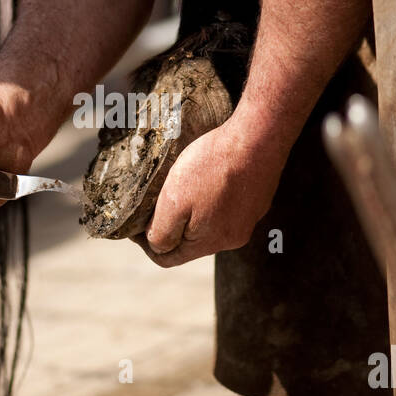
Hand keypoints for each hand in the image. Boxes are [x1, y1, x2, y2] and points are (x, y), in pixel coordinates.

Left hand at [137, 119, 283, 266]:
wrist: (259, 137)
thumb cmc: (214, 165)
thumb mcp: (174, 200)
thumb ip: (162, 232)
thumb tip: (156, 246)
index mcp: (210, 242)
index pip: (169, 259)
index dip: (147, 244)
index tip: (136, 223)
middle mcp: (232, 238)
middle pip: (189, 243)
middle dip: (170, 226)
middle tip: (154, 202)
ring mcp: (247, 220)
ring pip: (208, 225)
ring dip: (191, 211)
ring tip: (180, 186)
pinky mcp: (256, 201)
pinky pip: (226, 208)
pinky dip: (212, 199)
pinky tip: (208, 177)